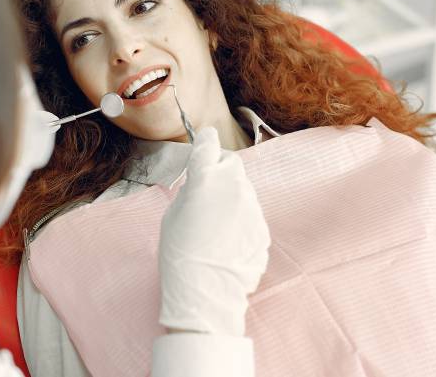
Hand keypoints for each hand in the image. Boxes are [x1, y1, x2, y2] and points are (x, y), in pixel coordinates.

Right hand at [158, 127, 269, 335]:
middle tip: (206, 192)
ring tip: (214, 227)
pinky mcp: (263, 228)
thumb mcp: (172, 215)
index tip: (204, 141)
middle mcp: (234, 186)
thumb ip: (190, 191)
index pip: (208, 143)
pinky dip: (240, 222)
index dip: (205, 142)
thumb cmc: (180, 253)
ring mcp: (252, 207)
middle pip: (231, 164)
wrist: (206, 292)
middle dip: (220, 171)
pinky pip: (250, 215)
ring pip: (243, 191)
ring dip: (230, 198)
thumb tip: (200, 182)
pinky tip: (226, 242)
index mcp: (206, 178)